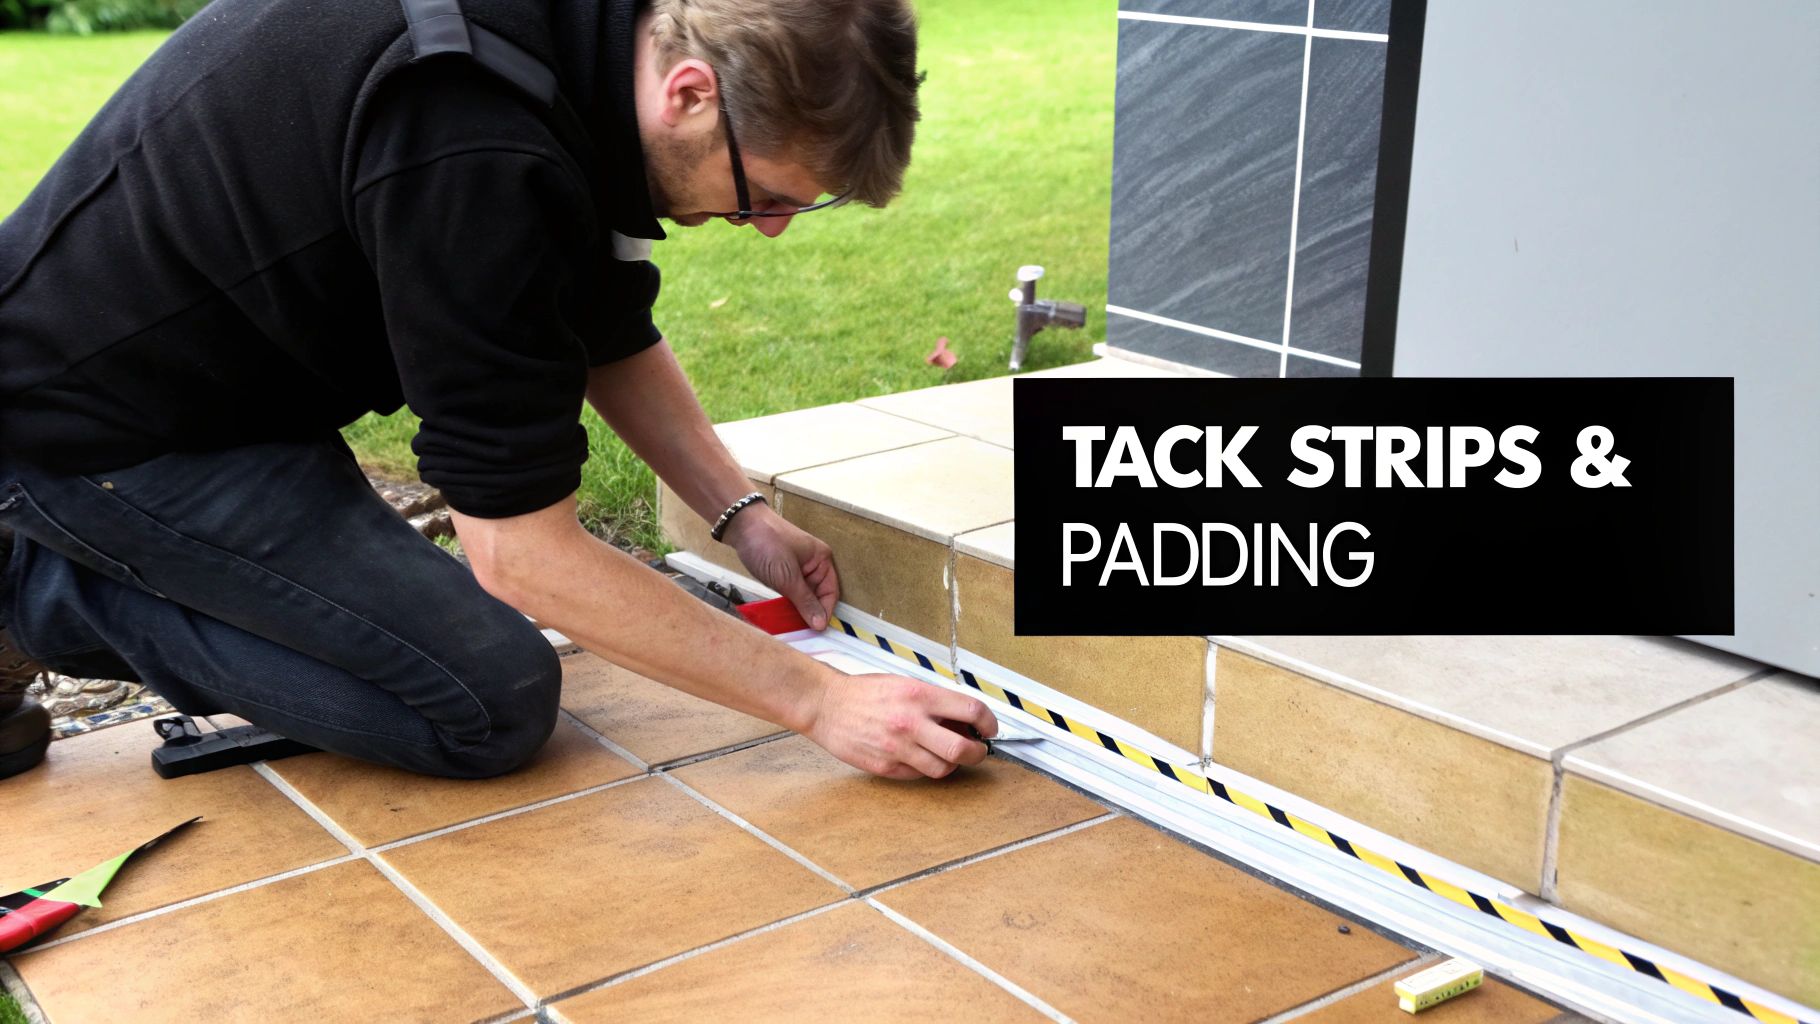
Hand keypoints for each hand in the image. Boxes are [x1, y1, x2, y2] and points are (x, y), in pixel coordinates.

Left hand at [723, 504, 838, 629]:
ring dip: (797, 608)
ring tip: (789, 624)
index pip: (830, 592)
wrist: (741, 524)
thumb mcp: (787, 577)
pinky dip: (787, 601)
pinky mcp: (783, 569)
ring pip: (803, 594)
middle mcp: (813, 563)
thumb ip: (805, 601)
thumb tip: (821, 624)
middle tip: (800, 630)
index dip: (824, 611)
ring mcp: (797, 566)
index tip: (815, 630)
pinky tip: (781, 612)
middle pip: (817, 595)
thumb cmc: (768, 545)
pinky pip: (790, 590)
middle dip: (809, 612)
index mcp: (822, 559)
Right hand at [805, 671, 1000, 779]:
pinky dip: (926, 768)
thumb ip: (935, 702)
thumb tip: (964, 720)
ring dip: (952, 764)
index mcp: (920, 696)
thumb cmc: (864, 692)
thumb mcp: (905, 684)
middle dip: (978, 753)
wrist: (827, 705)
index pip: (972, 711)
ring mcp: (899, 748)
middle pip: (963, 749)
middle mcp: (912, 723)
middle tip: (978, 749)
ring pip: (943, 768)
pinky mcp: (886, 767)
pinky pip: (919, 775)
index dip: (989, 723)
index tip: (989, 728)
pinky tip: (921, 757)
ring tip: (947, 754)